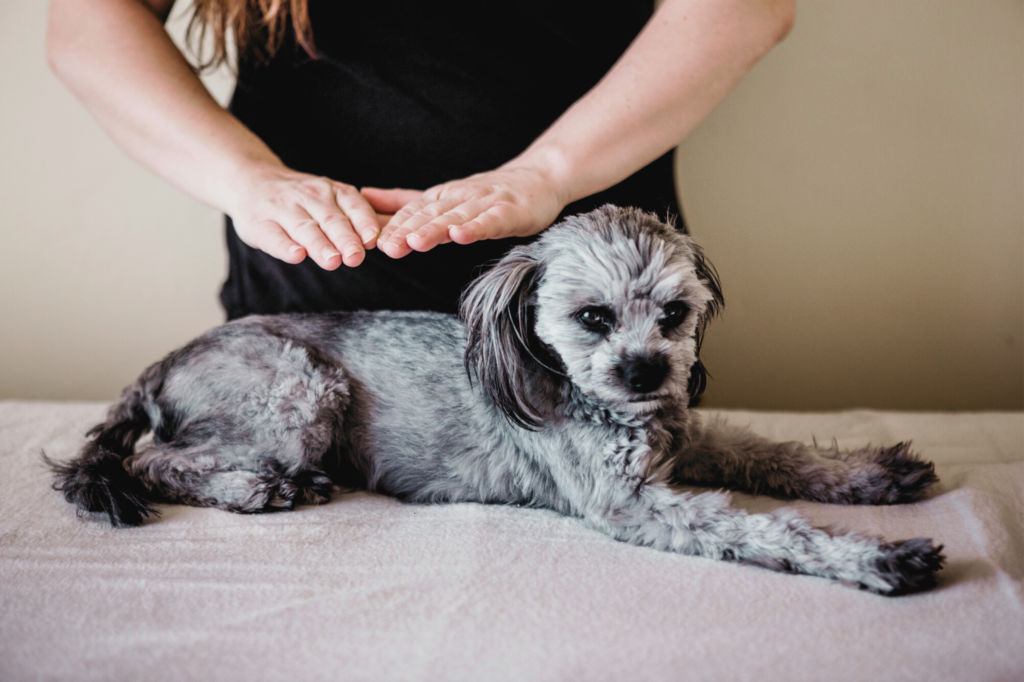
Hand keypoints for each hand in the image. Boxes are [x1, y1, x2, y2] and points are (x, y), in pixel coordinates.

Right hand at [227, 164, 385, 268]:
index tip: (372, 240)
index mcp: (330, 190)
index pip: (352, 205)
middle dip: (345, 239)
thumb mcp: (328, 197)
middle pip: (330, 219)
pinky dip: (285, 247)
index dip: (363, 222)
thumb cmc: (300, 199)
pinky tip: (297, 256)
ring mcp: (282, 209)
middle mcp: (308, 196)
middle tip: (356, 257)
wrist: (249, 180)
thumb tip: (382, 237)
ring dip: (320, 245)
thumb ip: (353, 216)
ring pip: (305, 228)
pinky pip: (274, 237)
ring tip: (332, 261)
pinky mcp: (259, 225)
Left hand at [362, 165, 566, 258]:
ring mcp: (486, 203)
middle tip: (387, 248)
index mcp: (443, 196)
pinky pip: (491, 220)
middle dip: (407, 230)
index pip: (414, 211)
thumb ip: (404, 201)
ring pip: (457, 217)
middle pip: (430, 215)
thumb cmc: (488, 194)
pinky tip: (461, 235)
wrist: (538, 179)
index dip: (394, 226)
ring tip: (415, 242)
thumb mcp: (442, 197)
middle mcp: (460, 197)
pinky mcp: (510, 212)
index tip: (373, 243)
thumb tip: (363, 196)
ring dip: (435, 230)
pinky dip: (476, 227)